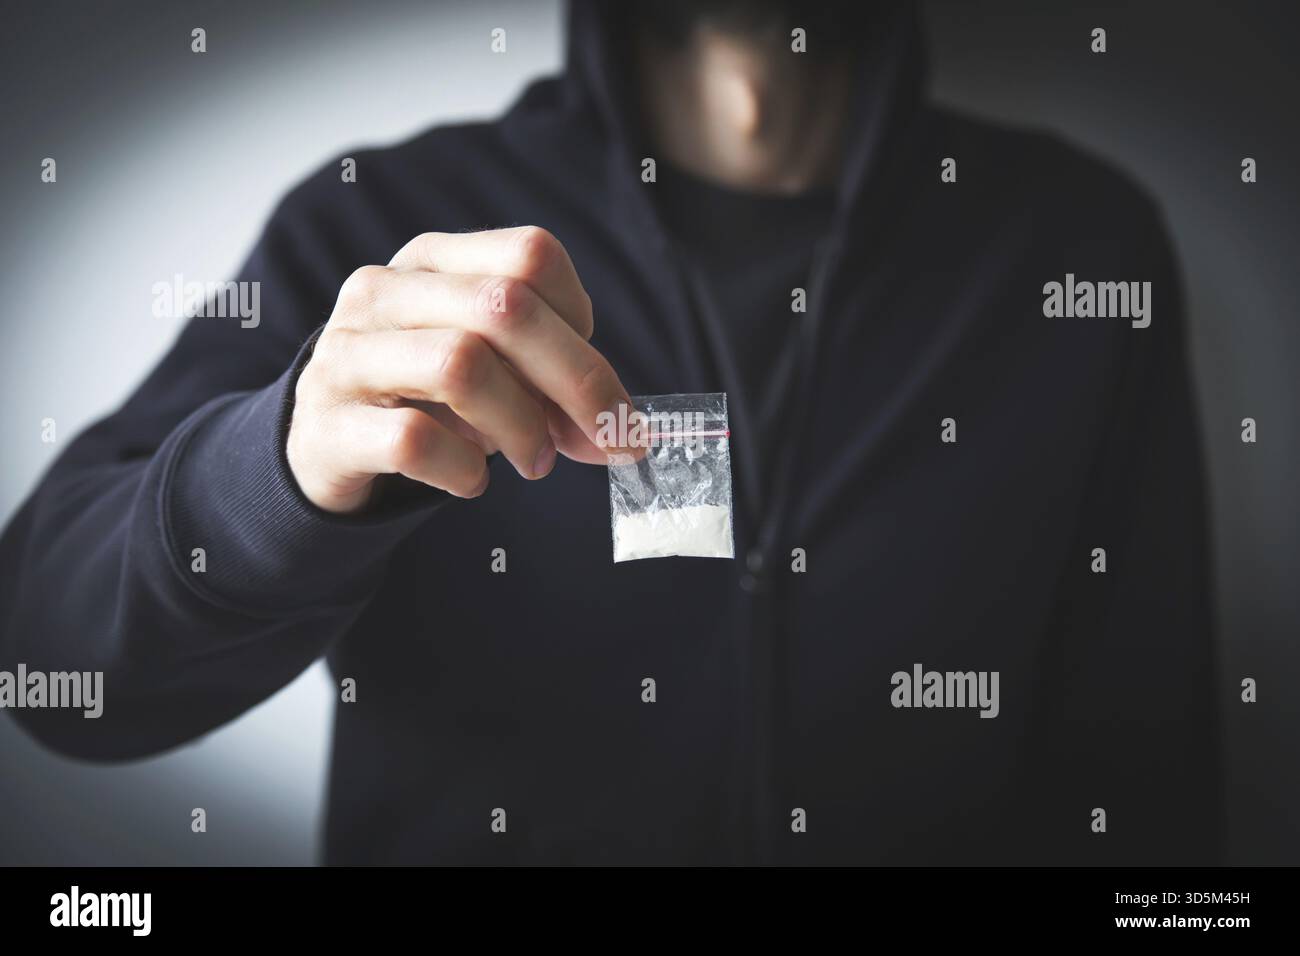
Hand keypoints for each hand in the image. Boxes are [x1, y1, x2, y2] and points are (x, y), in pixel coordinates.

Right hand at [287, 227, 634, 513]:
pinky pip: (414, 441)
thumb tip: (619, 431)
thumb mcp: (490, 370)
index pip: (531, 255)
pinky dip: (463, 470)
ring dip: (521, 427)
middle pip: (505, 307)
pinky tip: (470, 481)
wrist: (320, 447)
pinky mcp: (327, 425)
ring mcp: (347, 355)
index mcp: (433, 261)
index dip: (581, 320)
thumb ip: (553, 385)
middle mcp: (384, 292)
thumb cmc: (424, 399)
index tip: (593, 380)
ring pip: (461, 365)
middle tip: (606, 439)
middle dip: (577, 381)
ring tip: (534, 462)